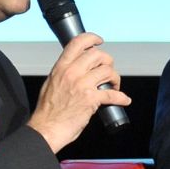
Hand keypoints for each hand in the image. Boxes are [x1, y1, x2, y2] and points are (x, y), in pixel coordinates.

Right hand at [27, 32, 130, 151]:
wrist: (46, 129)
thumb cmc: (48, 111)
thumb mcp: (51, 84)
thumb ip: (64, 73)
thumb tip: (77, 68)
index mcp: (60, 68)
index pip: (77, 43)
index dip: (91, 38)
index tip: (99, 41)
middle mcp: (71, 73)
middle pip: (97, 55)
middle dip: (107, 62)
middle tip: (108, 71)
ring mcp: (81, 85)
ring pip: (108, 71)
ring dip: (115, 78)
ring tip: (113, 86)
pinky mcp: (91, 99)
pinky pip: (113, 94)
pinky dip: (121, 97)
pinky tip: (123, 100)